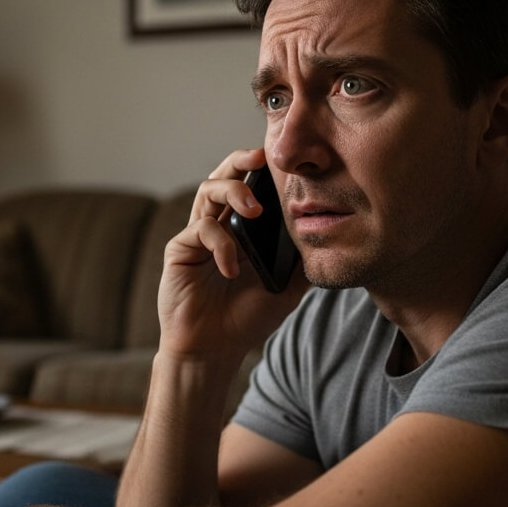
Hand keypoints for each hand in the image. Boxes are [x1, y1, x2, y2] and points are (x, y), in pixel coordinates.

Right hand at [157, 148, 309, 365]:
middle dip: (241, 160)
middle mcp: (218, 225)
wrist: (214, 350)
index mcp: (242, 229)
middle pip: (224, 175)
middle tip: (260, 157)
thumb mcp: (287, 287)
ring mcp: (197, 235)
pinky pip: (202, 230)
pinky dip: (222, 245)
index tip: (285, 161)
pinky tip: (232, 269)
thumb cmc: (246, 319)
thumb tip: (327, 233)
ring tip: (255, 211)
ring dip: (234, 191)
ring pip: (209, 190)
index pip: (250, 186)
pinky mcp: (180, 249)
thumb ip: (301, 260)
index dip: (262, 169)